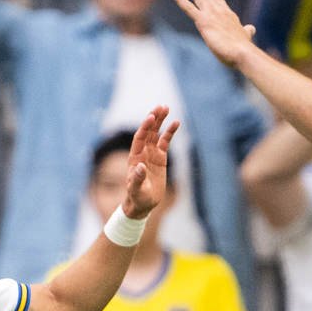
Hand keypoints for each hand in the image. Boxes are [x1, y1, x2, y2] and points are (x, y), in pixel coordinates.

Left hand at [120, 105, 178, 219]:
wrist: (143, 203)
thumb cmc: (137, 197)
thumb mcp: (136, 190)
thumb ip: (137, 179)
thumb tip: (140, 167)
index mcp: (135, 158)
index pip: (139, 138)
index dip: (145, 127)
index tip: (151, 117)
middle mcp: (142, 152)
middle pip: (148, 132)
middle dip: (153, 119)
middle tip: (161, 107)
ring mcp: (151, 154)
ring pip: (156, 134)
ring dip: (160, 121)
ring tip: (166, 108)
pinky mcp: (160, 158)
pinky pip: (165, 142)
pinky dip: (170, 132)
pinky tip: (176, 122)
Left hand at [169, 0, 258, 69]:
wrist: (242, 52)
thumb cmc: (243, 49)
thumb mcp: (246, 36)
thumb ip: (246, 31)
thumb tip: (251, 28)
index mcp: (229, 15)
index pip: (219, 1)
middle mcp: (219, 11)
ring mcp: (210, 14)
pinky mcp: (202, 21)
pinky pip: (187, 6)